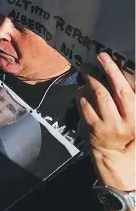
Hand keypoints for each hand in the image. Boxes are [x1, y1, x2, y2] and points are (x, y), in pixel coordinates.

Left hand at [78, 53, 134, 190]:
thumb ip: (129, 96)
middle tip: (92, 61)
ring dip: (88, 82)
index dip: (114, 71)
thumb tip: (122, 72)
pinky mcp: (91, 128)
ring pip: (93, 96)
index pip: (126, 90)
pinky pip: (83, 105)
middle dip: (98, 73)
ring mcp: (106, 125)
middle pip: (107, 91)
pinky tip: (82, 90)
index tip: (105, 56)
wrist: (114, 154)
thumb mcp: (133, 114)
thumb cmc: (126, 129)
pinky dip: (81, 94)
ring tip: (86, 73)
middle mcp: (123, 121)